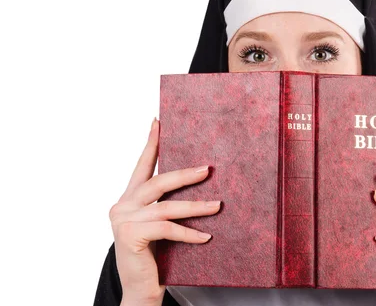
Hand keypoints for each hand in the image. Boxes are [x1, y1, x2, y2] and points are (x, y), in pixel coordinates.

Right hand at [109, 118, 220, 305]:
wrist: (139, 289)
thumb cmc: (154, 255)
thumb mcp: (158, 225)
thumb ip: (165, 205)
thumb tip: (197, 179)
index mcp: (128, 199)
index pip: (141, 165)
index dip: (151, 143)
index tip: (158, 122)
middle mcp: (122, 205)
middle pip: (157, 182)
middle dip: (184, 175)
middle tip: (207, 169)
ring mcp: (124, 221)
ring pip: (167, 206)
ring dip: (196, 206)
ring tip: (218, 206)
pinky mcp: (131, 236)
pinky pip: (168, 229)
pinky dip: (189, 233)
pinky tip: (205, 237)